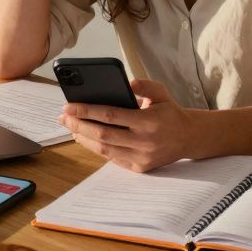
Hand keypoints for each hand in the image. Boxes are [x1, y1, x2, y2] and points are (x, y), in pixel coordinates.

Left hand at [59, 79, 209, 171]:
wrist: (188, 138)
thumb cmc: (170, 112)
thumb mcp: (161, 92)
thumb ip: (143, 85)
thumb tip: (124, 83)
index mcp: (149, 121)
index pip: (111, 115)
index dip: (87, 111)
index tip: (69, 106)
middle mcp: (144, 142)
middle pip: (103, 134)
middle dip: (79, 125)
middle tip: (63, 117)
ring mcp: (142, 157)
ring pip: (105, 149)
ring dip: (84, 138)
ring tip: (70, 127)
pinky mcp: (140, 168)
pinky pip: (112, 158)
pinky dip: (96, 148)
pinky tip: (85, 137)